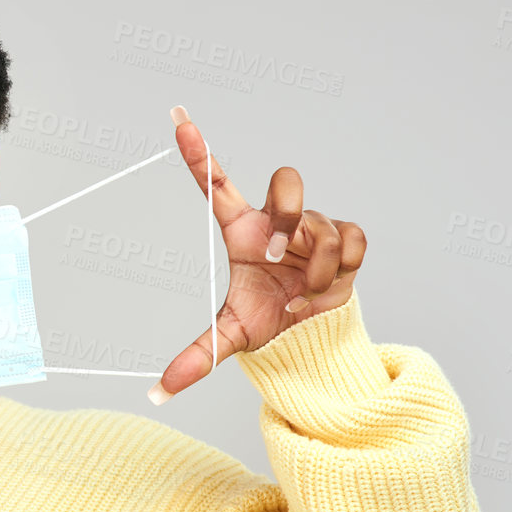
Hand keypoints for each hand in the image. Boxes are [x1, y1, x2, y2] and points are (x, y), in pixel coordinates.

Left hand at [150, 105, 366, 403]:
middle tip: (274, 256)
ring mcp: (313, 225)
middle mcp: (278, 220)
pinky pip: (353, 239)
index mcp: (243, 230)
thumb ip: (197, 358)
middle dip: (289, 214)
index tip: (177, 120)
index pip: (217, 184)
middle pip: (288, 181)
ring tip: (303, 295)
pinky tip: (326, 290)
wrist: (309, 331)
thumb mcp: (232, 337)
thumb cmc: (266, 316)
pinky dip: (341, 269)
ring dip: (315, 269)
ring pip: (324, 226)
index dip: (198, 151)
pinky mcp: (346, 237)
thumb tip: (158, 391)